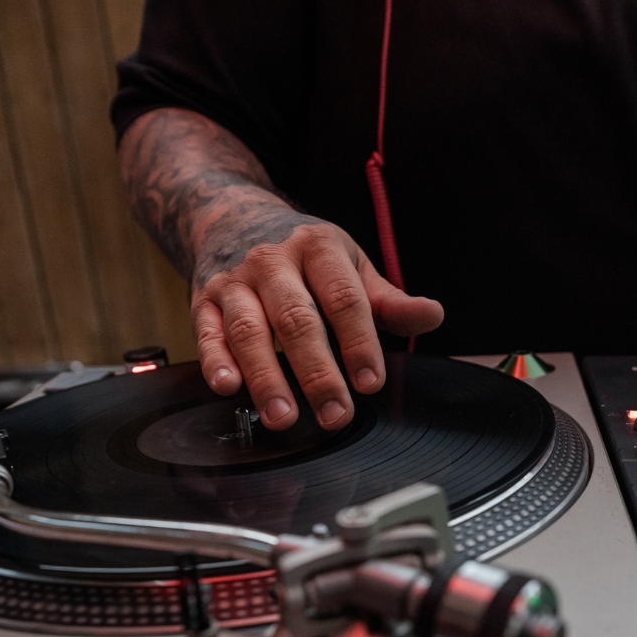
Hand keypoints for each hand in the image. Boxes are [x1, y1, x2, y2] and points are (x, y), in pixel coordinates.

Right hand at [192, 207, 442, 430]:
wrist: (234, 218)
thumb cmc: (307, 257)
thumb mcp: (352, 268)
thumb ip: (389, 301)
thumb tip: (433, 316)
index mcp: (318, 247)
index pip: (344, 299)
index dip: (359, 343)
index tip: (371, 384)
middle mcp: (273, 260)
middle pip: (297, 320)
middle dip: (317, 372)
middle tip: (335, 414)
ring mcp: (235, 280)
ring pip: (250, 331)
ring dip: (267, 378)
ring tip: (284, 418)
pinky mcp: (203, 300)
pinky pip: (207, 332)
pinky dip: (215, 361)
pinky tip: (228, 388)